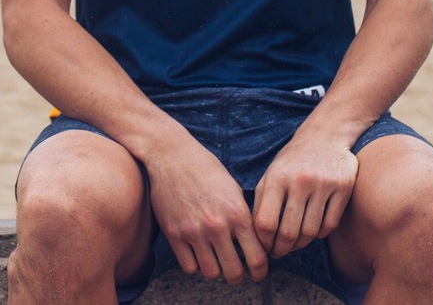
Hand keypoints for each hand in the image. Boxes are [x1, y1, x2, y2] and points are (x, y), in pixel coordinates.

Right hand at [145, 140, 269, 284]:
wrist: (172, 155)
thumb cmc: (206, 169)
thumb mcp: (234, 189)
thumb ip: (244, 217)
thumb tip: (256, 244)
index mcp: (237, 213)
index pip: (256, 258)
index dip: (260, 271)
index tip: (258, 273)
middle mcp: (216, 225)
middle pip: (234, 273)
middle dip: (239, 276)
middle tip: (237, 272)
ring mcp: (193, 231)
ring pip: (211, 273)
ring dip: (216, 270)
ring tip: (217, 260)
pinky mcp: (174, 234)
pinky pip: (189, 267)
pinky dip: (196, 265)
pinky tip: (199, 254)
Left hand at [251, 132, 357, 257]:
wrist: (325, 135)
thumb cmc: (292, 161)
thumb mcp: (271, 174)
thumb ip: (262, 202)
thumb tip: (257, 237)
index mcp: (277, 178)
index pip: (265, 222)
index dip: (264, 242)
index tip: (265, 247)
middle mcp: (300, 181)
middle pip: (289, 232)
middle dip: (282, 248)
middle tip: (280, 252)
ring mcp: (323, 184)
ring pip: (311, 231)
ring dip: (301, 244)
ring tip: (295, 244)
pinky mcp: (343, 188)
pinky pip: (330, 225)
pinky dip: (320, 234)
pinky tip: (313, 231)